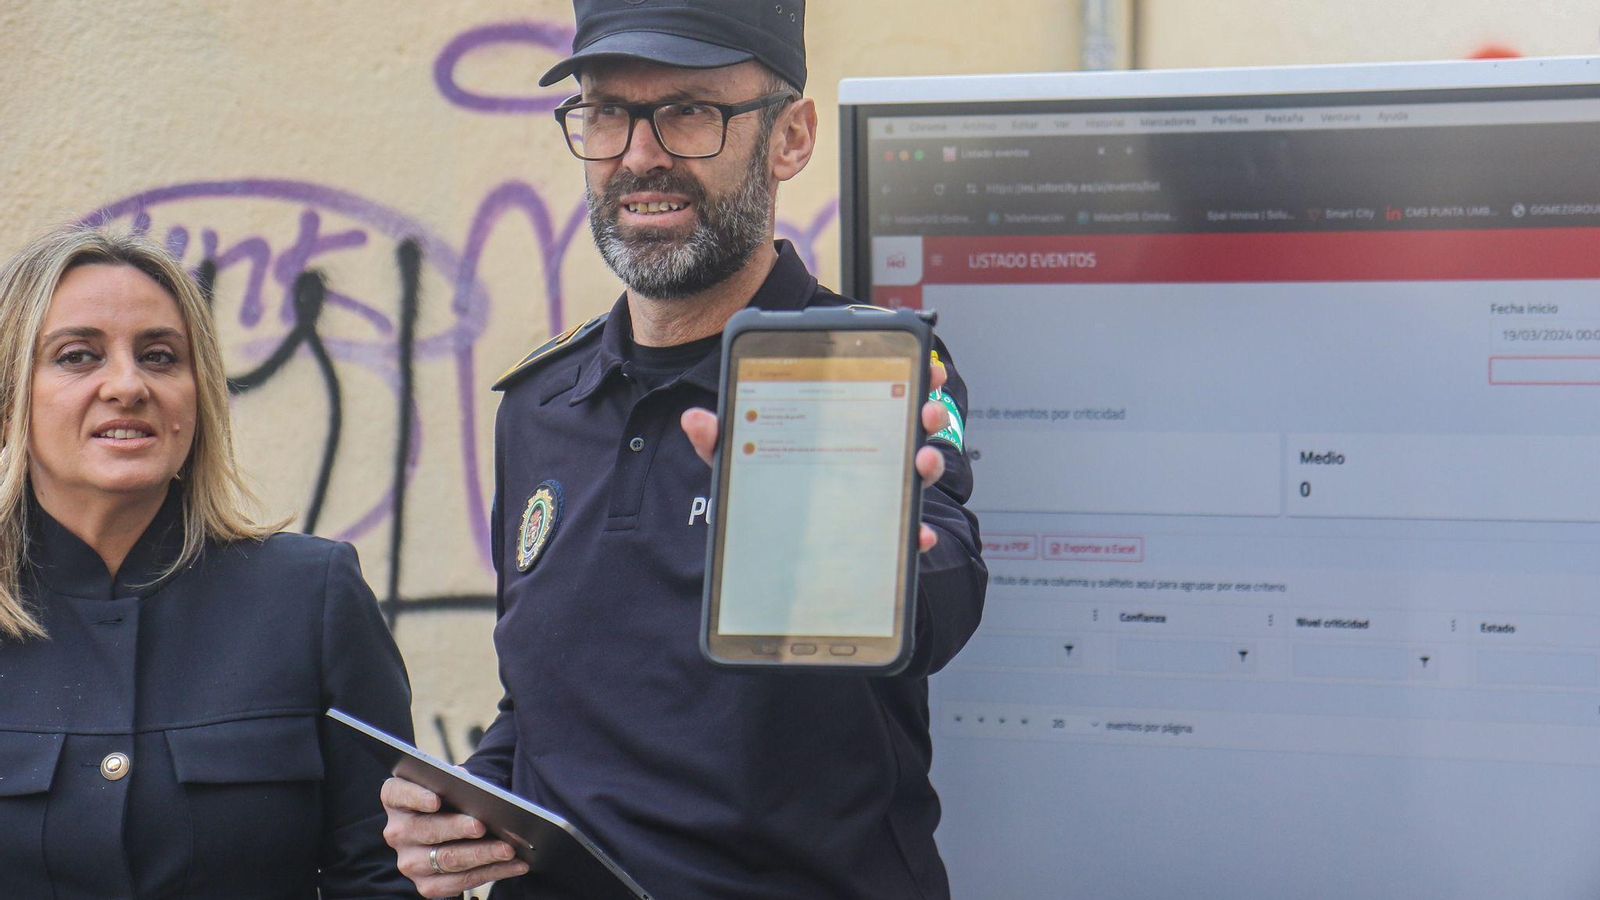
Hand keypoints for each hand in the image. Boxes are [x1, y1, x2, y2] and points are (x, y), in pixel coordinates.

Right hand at [381, 776, 528, 897]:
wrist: (456, 829)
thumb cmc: (455, 799)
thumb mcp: (453, 784)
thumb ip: (457, 781)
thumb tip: (469, 782)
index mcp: (397, 799)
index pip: (398, 793)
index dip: (416, 796)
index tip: (436, 800)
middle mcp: (397, 831)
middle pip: (425, 829)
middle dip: (457, 828)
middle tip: (482, 826)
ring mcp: (409, 861)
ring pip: (446, 859)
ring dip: (481, 855)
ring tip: (508, 849)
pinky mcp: (426, 885)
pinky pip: (460, 882)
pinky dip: (492, 872)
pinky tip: (514, 865)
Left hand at [681, 354, 951, 551]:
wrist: (766, 544)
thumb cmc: (761, 489)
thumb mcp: (738, 460)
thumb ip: (720, 439)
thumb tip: (695, 420)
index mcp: (840, 427)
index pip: (880, 393)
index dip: (910, 376)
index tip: (926, 366)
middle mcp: (867, 455)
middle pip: (907, 429)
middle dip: (927, 415)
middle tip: (926, 410)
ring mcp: (877, 493)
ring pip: (914, 474)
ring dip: (927, 465)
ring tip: (921, 461)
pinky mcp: (877, 531)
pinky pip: (904, 529)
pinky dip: (916, 531)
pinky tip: (918, 533)